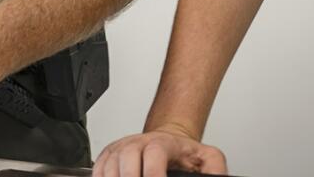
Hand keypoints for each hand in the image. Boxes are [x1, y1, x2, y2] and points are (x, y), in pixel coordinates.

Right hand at [94, 126, 228, 175]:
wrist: (170, 141)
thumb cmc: (185, 153)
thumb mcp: (209, 158)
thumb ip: (215, 170)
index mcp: (162, 143)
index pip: (154, 153)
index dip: (153, 173)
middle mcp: (138, 143)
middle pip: (126, 159)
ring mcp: (121, 148)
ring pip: (109, 165)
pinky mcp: (109, 156)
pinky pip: (98, 169)